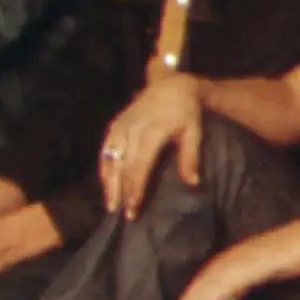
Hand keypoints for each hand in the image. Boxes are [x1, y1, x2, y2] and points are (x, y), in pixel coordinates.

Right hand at [102, 74, 206, 219]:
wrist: (171, 85)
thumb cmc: (186, 111)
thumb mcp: (194, 131)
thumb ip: (191, 157)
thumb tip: (192, 183)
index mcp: (151, 133)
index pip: (139, 166)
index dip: (135, 188)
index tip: (134, 207)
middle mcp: (131, 130)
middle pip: (121, 167)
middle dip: (120, 191)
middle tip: (121, 214)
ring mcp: (120, 127)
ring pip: (109, 160)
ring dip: (109, 183)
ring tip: (111, 205)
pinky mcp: (115, 125)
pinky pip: (105, 150)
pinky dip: (104, 168)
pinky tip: (107, 183)